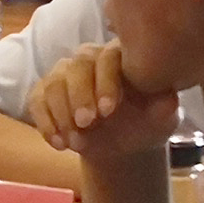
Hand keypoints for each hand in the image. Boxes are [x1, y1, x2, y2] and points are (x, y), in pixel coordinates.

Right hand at [30, 38, 179, 168]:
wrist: (123, 144)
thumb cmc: (145, 123)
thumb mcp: (163, 118)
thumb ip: (165, 106)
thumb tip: (167, 99)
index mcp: (120, 58)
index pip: (108, 58)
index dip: (106, 83)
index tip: (109, 111)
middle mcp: (88, 59)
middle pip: (76, 67)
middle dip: (79, 97)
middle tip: (86, 124)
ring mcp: (63, 74)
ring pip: (53, 85)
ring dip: (62, 116)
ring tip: (76, 143)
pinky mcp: (44, 93)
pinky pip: (36, 102)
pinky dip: (45, 124)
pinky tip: (58, 144)